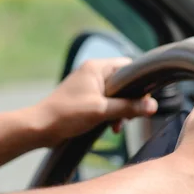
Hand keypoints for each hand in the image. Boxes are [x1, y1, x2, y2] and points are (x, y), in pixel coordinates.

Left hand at [31, 58, 157, 146]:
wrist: (40, 128)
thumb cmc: (67, 115)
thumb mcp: (102, 111)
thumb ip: (129, 107)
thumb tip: (153, 106)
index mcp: (96, 68)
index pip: (129, 66)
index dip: (140, 82)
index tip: (143, 99)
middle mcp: (93, 72)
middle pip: (124, 82)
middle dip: (130, 101)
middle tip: (130, 116)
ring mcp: (89, 86)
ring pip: (116, 94)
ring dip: (121, 110)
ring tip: (118, 125)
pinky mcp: (85, 99)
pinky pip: (106, 102)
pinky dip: (111, 113)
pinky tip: (111, 127)